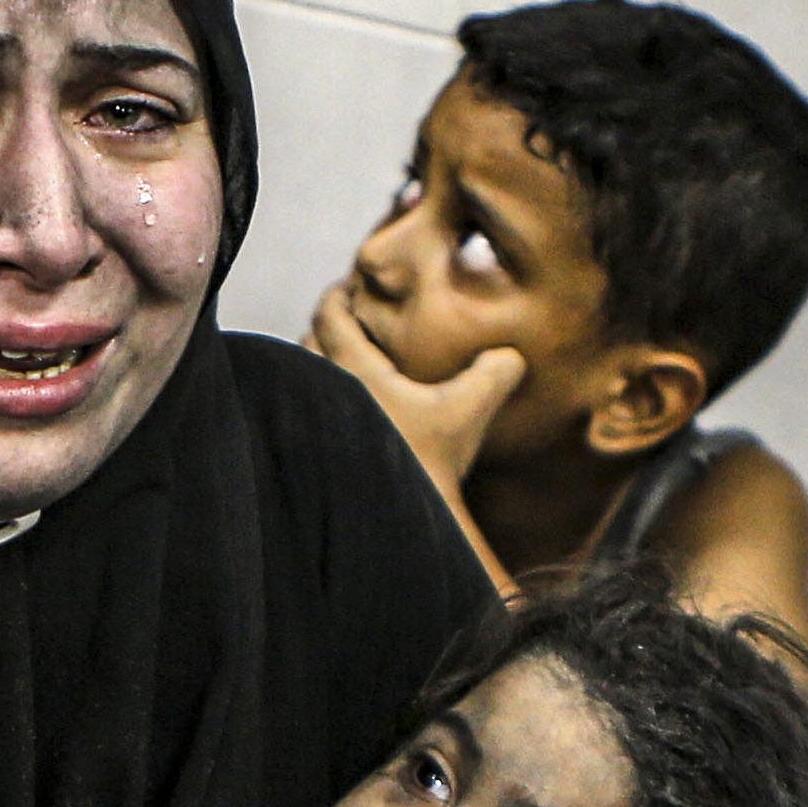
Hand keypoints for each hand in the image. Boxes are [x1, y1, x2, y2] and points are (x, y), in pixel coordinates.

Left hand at [309, 281, 521, 490]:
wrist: (400, 518)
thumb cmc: (430, 462)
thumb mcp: (469, 412)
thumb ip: (494, 375)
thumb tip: (512, 355)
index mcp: (354, 370)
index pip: (330, 315)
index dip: (338, 296)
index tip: (348, 289)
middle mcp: (322, 390)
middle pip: (307, 341)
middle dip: (325, 327)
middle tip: (347, 322)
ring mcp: (310, 420)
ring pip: (296, 375)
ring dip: (313, 362)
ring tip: (339, 363)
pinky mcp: (307, 448)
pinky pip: (296, 408)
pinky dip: (310, 397)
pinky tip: (337, 409)